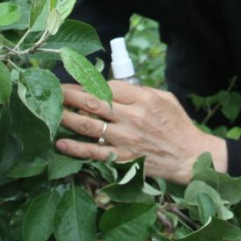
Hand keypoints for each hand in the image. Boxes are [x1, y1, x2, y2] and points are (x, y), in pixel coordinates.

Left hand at [57, 82, 227, 183]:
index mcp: (143, 99)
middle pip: (93, 102)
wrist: (189, 157)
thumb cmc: (177, 125)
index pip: (107, 86)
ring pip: (88, 126)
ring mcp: (126, 140)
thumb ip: (139, 90)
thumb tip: (111, 85)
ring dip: (66, 118)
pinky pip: (94, 153)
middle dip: (69, 95)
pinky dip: (75, 148)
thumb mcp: (164, 98)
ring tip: (51, 111)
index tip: (75, 81)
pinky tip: (60, 143)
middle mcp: (132, 118)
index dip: (87, 82)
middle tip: (53, 91)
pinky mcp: (123, 159)